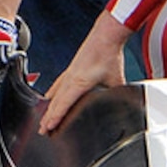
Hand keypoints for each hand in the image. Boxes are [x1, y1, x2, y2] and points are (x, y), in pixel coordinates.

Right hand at [39, 13, 130, 134]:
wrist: (105, 36)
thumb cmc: (108, 54)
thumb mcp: (116, 79)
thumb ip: (117, 93)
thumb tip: (123, 103)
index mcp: (79, 82)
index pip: (64, 104)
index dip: (55, 117)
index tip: (48, 127)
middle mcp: (70, 78)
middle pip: (55, 102)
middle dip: (48, 118)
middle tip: (42, 131)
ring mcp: (69, 73)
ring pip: (54, 94)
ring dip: (48, 108)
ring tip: (44, 119)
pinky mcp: (71, 69)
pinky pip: (57, 85)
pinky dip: (52, 94)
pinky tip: (50, 98)